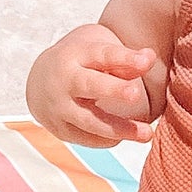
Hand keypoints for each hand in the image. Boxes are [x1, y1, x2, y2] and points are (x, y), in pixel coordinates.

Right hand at [30, 24, 166, 147]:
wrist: (41, 81)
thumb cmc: (80, 62)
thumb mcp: (96, 51)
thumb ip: (123, 59)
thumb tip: (149, 58)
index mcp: (76, 55)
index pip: (103, 55)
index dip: (125, 58)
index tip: (147, 61)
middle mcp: (64, 81)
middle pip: (89, 85)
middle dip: (113, 89)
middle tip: (136, 94)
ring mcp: (59, 107)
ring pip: (89, 120)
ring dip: (119, 128)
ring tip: (147, 134)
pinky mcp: (61, 129)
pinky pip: (87, 138)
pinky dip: (108, 139)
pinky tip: (124, 137)